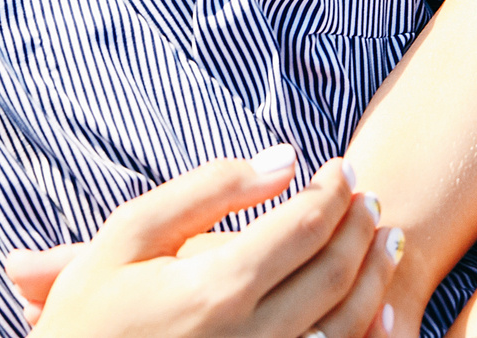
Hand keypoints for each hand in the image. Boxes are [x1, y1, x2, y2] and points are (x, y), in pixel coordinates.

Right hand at [11, 153, 401, 337]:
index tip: (343, 167)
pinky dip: (370, 332)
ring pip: (349, 321)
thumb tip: (283, 158)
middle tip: (368, 194)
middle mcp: (253, 335)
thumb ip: (208, 190)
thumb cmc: (89, 312)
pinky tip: (383, 307)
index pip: (304, 226)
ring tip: (387, 235)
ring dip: (377, 272)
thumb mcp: (128, 236)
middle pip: (335, 270)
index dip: (334, 191)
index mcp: (217, 289)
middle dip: (360, 223)